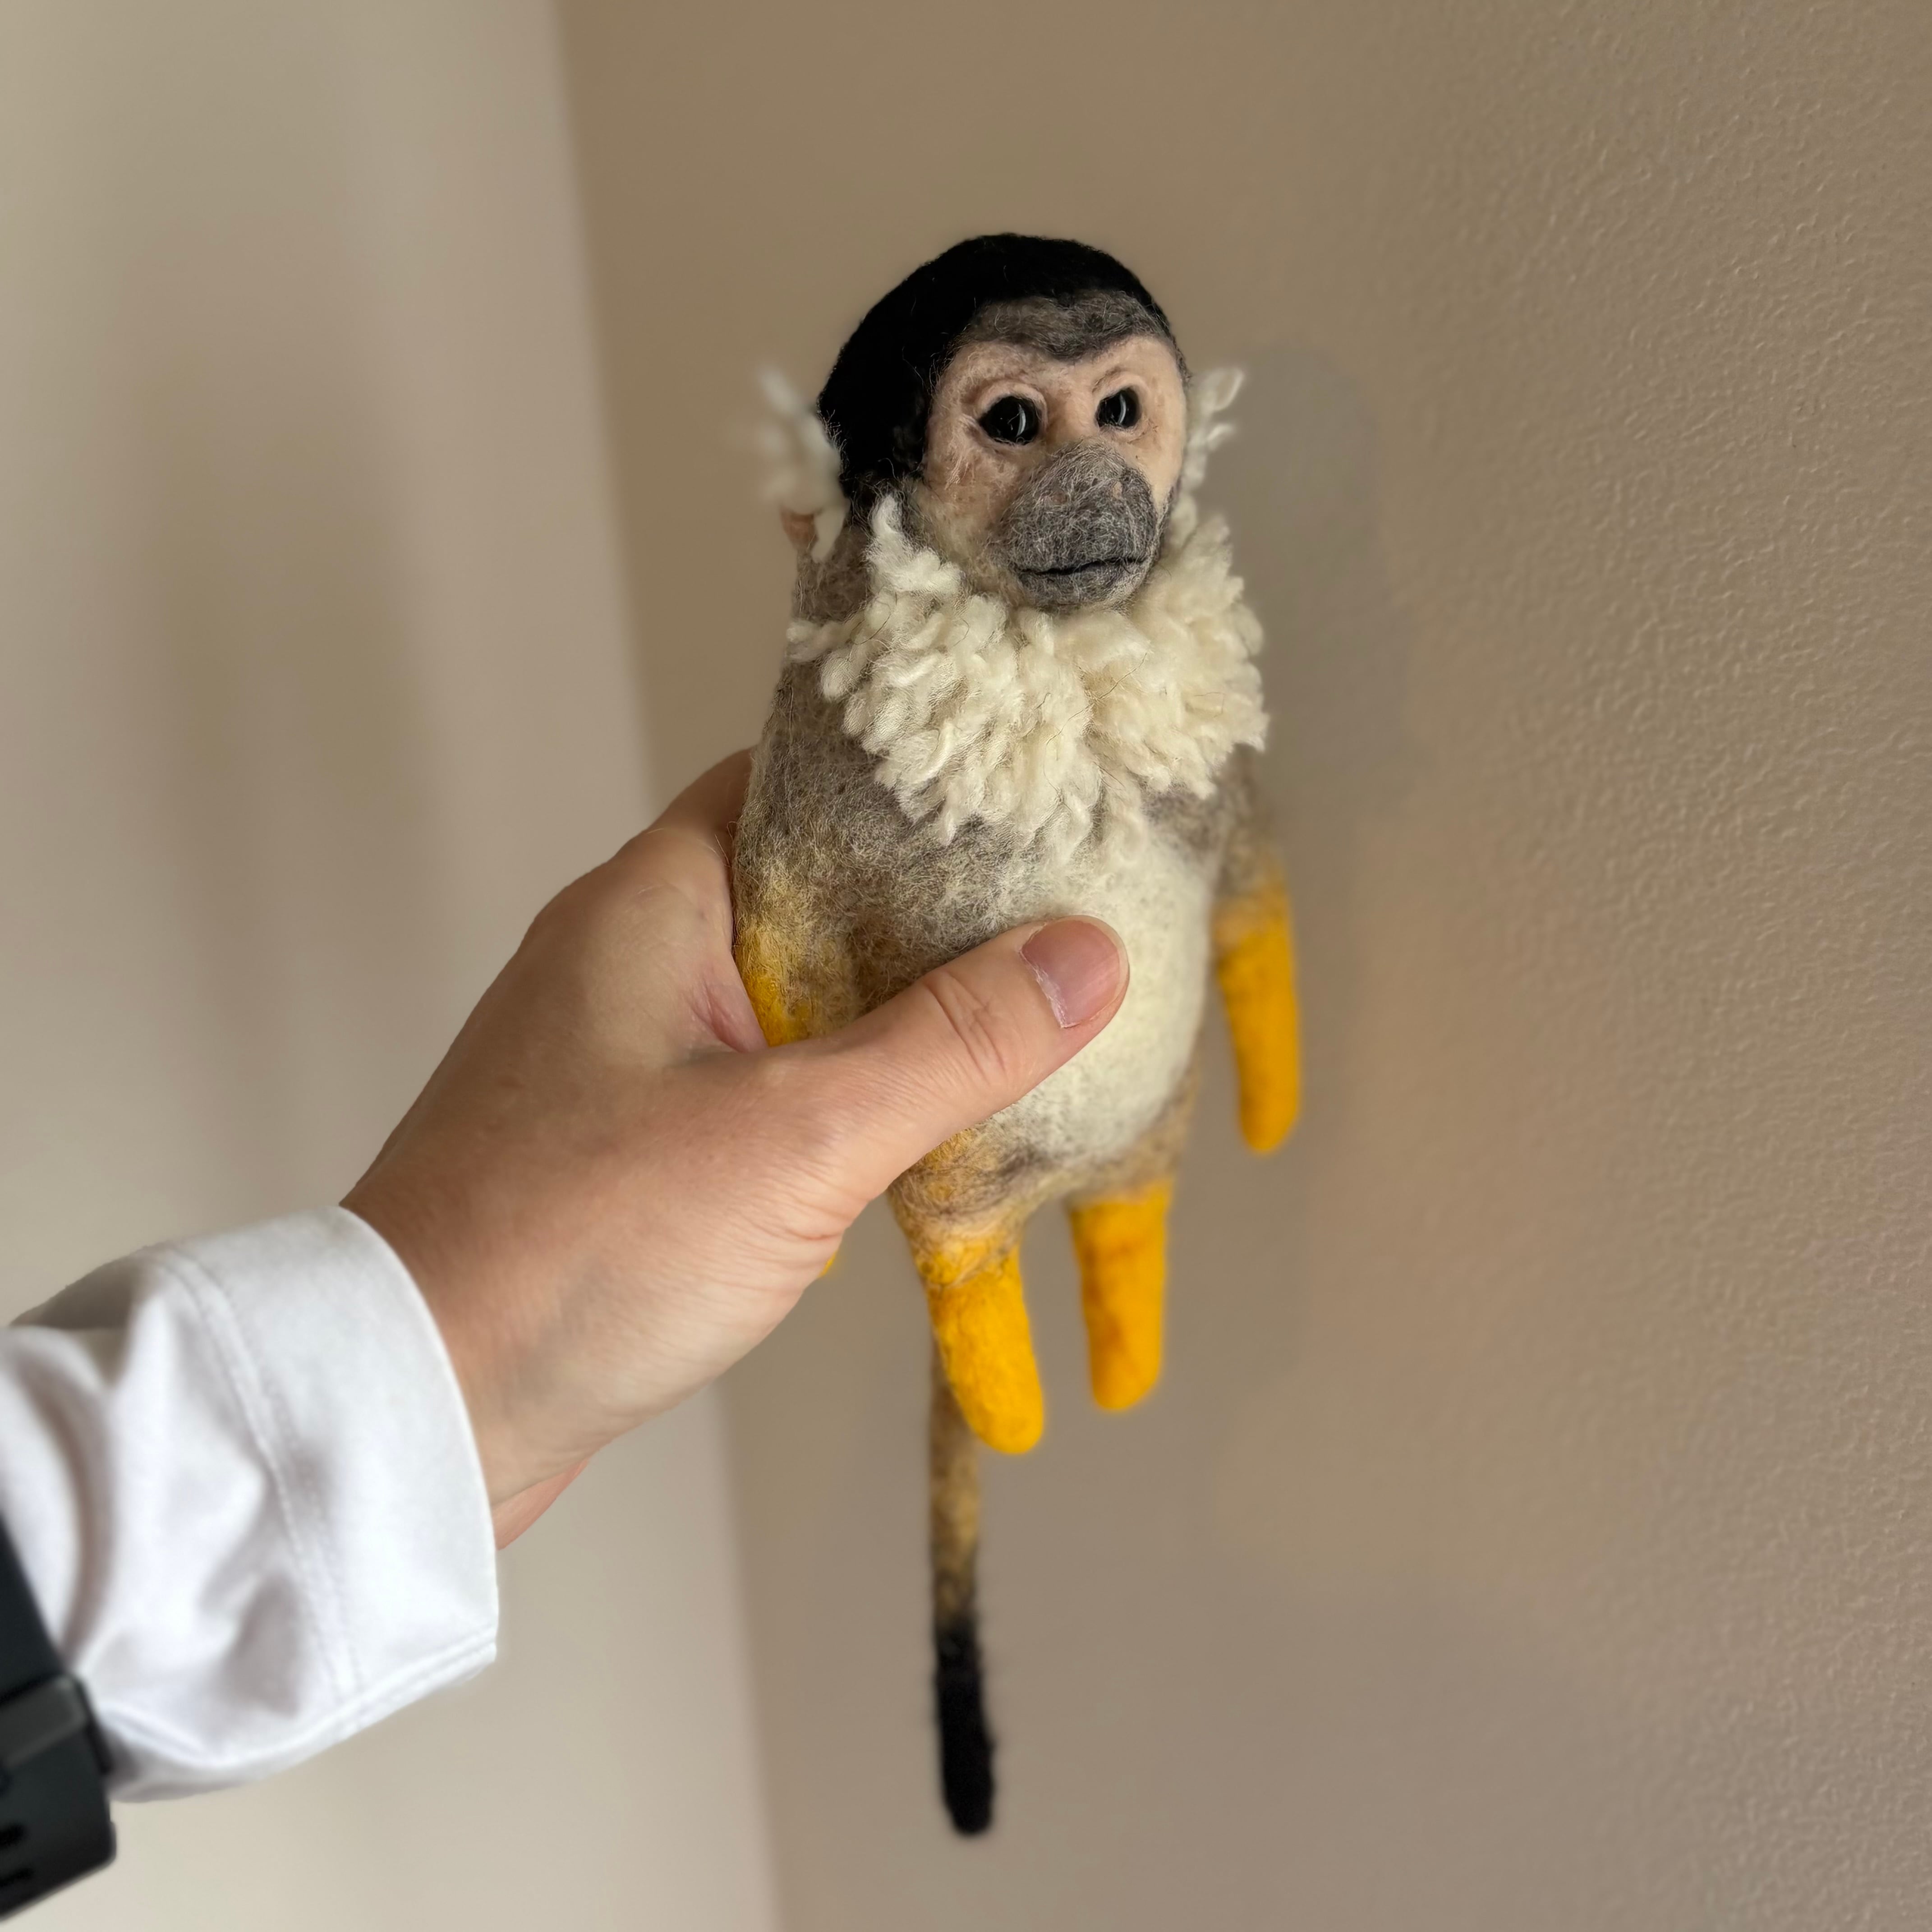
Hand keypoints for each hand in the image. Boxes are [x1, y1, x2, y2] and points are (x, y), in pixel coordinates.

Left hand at [344, 752, 1126, 1545]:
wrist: (415, 1405)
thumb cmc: (579, 1247)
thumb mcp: (798, 1136)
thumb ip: (949, 1043)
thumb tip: (1088, 955)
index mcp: (651, 905)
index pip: (791, 783)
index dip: (906, 783)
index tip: (1023, 800)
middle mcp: (629, 957)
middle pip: (805, 892)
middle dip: (927, 911)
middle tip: (1059, 921)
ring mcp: (623, 1052)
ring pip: (789, 998)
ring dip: (889, 1017)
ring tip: (1019, 1023)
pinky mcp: (627, 1142)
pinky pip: (760, 1082)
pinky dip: (837, 1095)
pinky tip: (918, 1132)